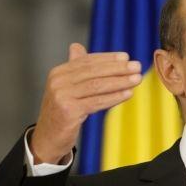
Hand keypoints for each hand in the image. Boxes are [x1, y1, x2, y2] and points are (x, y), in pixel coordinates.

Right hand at [30, 43, 141, 163]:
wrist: (48, 138)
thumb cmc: (62, 112)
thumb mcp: (66, 88)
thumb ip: (74, 69)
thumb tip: (76, 46)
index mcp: (59, 72)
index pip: (87, 61)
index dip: (108, 58)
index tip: (126, 57)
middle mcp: (58, 81)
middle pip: (94, 72)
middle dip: (118, 68)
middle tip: (136, 66)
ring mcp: (62, 95)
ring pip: (97, 85)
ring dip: (120, 81)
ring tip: (136, 79)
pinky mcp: (69, 110)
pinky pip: (97, 101)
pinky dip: (114, 97)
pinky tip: (128, 94)